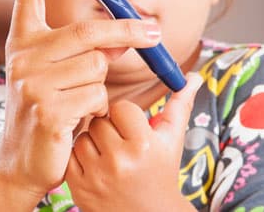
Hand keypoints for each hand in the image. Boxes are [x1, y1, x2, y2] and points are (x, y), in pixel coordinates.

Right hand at [0, 0, 162, 202]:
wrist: (21, 162)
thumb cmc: (46, 112)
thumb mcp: (60, 75)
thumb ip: (85, 51)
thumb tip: (125, 36)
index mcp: (21, 41)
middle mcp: (21, 56)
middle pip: (88, 30)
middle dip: (128, 30)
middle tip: (155, 32)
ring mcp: (31, 83)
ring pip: (97, 66)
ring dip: (101, 86)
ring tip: (80, 104)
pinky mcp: (47, 110)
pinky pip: (96, 96)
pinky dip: (97, 109)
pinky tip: (78, 121)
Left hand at [65, 72, 202, 210]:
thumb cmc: (162, 172)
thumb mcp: (173, 140)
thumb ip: (180, 104)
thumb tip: (193, 76)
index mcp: (144, 145)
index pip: (121, 107)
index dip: (126, 116)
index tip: (132, 128)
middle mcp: (119, 161)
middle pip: (100, 120)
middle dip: (109, 128)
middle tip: (121, 143)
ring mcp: (96, 176)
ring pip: (83, 136)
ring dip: (93, 142)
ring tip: (109, 155)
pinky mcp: (79, 188)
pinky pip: (70, 155)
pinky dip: (80, 158)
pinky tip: (97, 166)